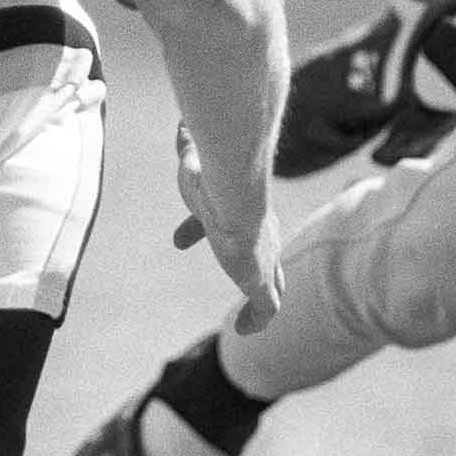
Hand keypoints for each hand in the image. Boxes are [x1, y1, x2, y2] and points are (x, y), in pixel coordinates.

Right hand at [173, 123, 284, 334]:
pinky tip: (244, 330)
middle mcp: (262, 235)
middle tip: (248, 282)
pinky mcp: (260, 282)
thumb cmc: (212, 175)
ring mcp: (264, 260)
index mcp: (248, 211)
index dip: (221, 233)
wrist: (233, 193)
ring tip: (250, 319)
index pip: (241, 223)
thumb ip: (189, 145)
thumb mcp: (194, 160)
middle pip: (266, 256)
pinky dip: (256, 321)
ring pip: (274, 284)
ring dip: (263, 299)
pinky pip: (267, 310)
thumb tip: (181, 125)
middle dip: (255, 268)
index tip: (193, 241)